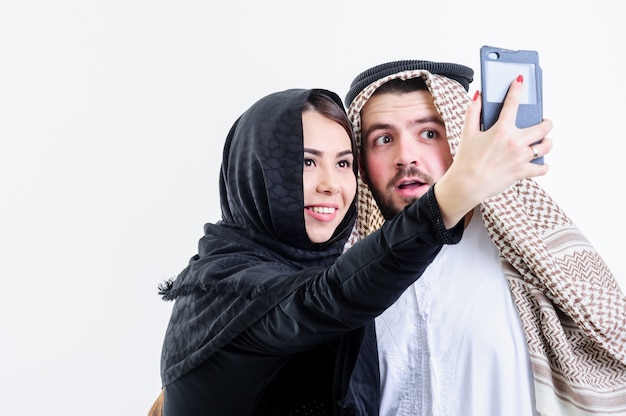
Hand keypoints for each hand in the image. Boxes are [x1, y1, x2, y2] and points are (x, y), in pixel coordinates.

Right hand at [434, 75, 552, 227]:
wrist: (466, 185)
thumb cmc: (465, 160)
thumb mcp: (467, 133)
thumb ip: (473, 112)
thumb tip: (478, 95)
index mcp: (501, 129)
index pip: (512, 103)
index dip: (516, 89)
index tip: (520, 81)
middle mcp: (515, 142)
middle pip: (544, 126)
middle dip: (546, 123)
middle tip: (542, 123)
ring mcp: (520, 158)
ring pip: (546, 146)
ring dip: (546, 143)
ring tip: (541, 143)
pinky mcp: (522, 172)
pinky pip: (542, 168)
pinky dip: (542, 165)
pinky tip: (538, 162)